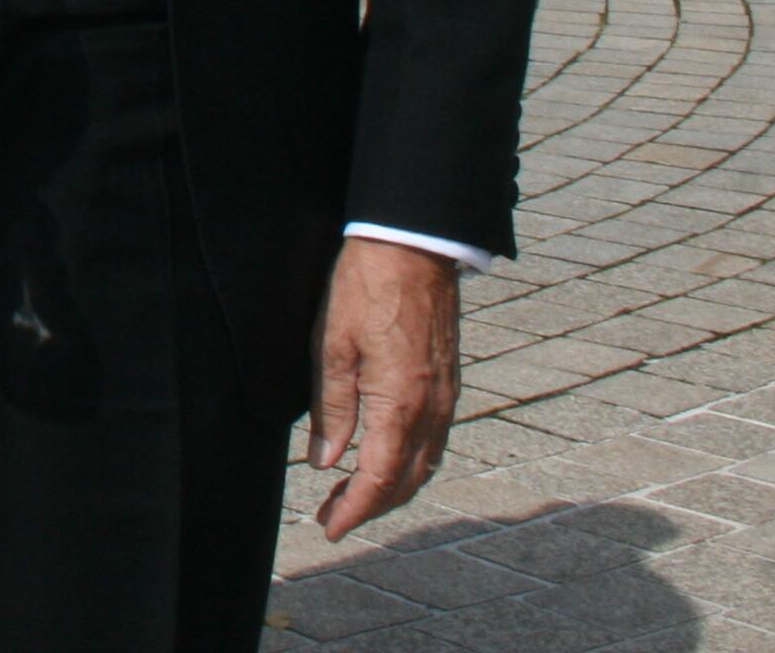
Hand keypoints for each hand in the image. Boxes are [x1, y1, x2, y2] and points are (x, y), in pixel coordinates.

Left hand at [308, 237, 461, 540]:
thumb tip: (324, 462)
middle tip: (331, 516)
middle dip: (369, 507)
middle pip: (405, 482)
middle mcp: (432, 410)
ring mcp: (446, 398)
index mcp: (401, 405)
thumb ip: (331, 409)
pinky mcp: (449, 383)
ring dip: (391, 489)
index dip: (353, 510)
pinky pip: (435, 442)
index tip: (328, 527)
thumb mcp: (332, 347)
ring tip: (352, 496)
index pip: (377, 479)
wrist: (413, 246)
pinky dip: (410, 465)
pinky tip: (386, 461)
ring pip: (424, 465)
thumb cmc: (365, 289)